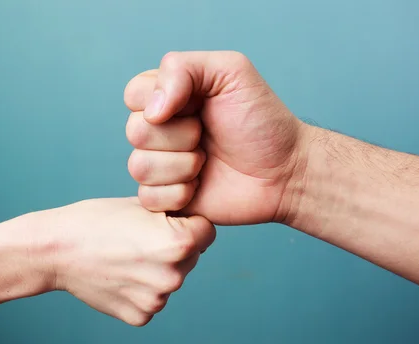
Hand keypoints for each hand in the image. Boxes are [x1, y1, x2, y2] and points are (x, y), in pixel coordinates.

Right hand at [40, 197, 215, 325]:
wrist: (55, 250)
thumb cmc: (96, 220)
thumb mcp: (143, 206)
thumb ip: (177, 216)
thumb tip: (200, 226)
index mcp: (179, 243)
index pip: (206, 231)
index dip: (187, 222)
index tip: (163, 221)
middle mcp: (173, 276)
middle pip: (191, 257)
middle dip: (174, 247)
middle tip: (138, 240)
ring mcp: (156, 301)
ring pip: (171, 278)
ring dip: (157, 269)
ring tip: (124, 256)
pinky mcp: (140, 316)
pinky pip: (152, 299)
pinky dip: (139, 289)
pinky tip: (117, 275)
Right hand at [124, 51, 307, 224]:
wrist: (285, 171)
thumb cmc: (262, 120)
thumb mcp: (230, 71)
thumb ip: (182, 69)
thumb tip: (151, 110)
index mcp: (167, 97)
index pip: (133, 94)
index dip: (162, 102)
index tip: (197, 106)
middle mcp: (159, 130)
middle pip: (135, 132)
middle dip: (180, 136)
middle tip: (207, 136)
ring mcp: (161, 165)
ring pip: (139, 166)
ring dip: (182, 166)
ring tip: (207, 162)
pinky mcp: (166, 198)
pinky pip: (148, 197)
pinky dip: (179, 193)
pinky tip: (201, 186)